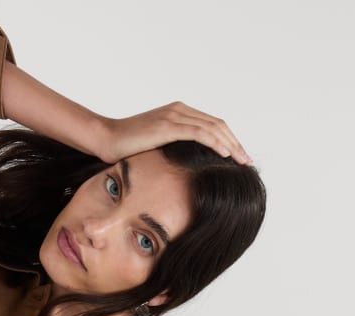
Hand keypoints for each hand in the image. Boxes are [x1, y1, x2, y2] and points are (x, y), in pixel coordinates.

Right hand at [97, 103, 252, 164]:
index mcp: (178, 113)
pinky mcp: (168, 125)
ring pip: (213, 128)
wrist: (106, 139)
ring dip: (231, 145)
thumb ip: (173, 149)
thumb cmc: (126, 148)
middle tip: (248, 161)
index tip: (240, 157)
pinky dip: (215, 142)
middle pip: (218, 124)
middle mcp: (179, 110)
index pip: (212, 125)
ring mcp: (174, 116)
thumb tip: (187, 166)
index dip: (229, 140)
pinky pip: (199, 132)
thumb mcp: (155, 147)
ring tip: (243, 160)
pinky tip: (226, 154)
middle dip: (236, 143)